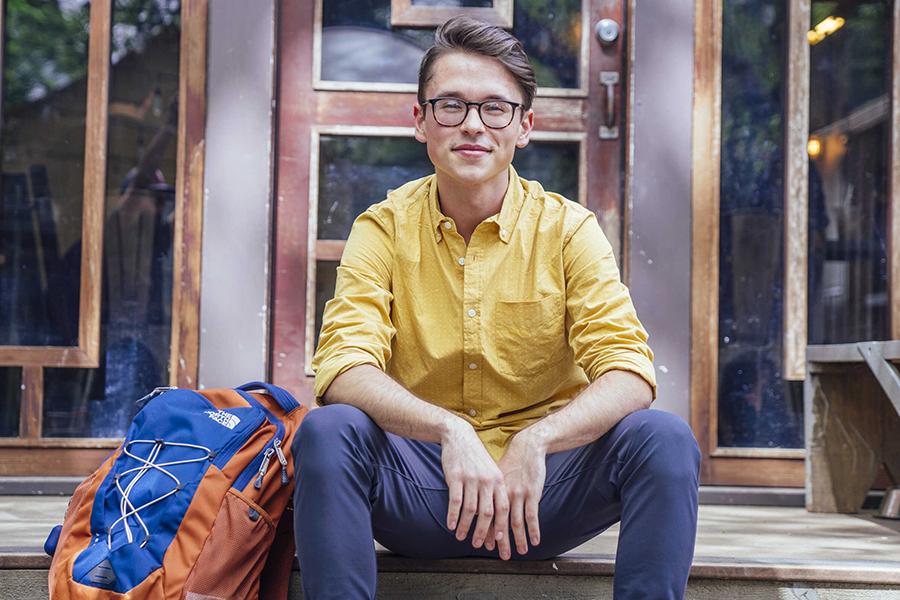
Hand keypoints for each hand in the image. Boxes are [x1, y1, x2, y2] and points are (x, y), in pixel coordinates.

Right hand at [440, 419, 510, 557]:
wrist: (459, 435)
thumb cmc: (475, 457)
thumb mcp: (490, 471)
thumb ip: (494, 490)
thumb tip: (496, 514)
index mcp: (498, 480)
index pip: (503, 507)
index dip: (502, 525)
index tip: (500, 540)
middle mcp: (487, 480)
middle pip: (488, 512)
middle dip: (484, 531)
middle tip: (478, 545)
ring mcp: (471, 478)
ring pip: (471, 509)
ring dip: (465, 526)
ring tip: (460, 537)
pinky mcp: (456, 476)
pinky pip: (455, 500)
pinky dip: (453, 515)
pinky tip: (450, 525)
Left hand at [491, 428, 545, 556]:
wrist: (527, 446)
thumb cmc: (512, 461)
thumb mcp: (496, 474)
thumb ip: (491, 490)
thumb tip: (482, 505)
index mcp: (493, 491)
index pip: (487, 516)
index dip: (487, 531)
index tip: (485, 545)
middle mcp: (503, 495)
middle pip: (500, 523)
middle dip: (501, 541)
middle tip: (501, 556)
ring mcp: (518, 495)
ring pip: (515, 522)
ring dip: (518, 540)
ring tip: (521, 552)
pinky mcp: (532, 493)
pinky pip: (532, 516)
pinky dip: (533, 530)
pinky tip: (535, 541)